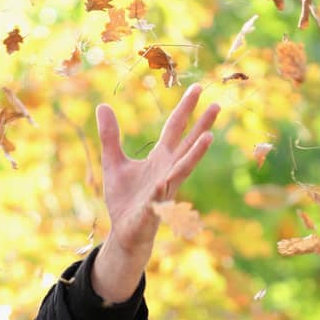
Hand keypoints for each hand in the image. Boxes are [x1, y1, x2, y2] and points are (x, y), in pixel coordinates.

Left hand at [91, 83, 218, 302]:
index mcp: (160, 158)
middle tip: (216, 104)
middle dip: (200, 125)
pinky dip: (163, 188)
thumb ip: (110, 136)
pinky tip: (165, 180)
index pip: (175, 128)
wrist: (124, 231)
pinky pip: (160, 196)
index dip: (185, 109)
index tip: (197, 88)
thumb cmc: (124, 198)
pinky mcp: (154, 208)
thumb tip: (103, 106)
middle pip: (186, 144)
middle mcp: (167, 170)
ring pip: (182, 168)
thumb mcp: (113, 162)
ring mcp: (164, 189)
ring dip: (195, 154)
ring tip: (208, 137)